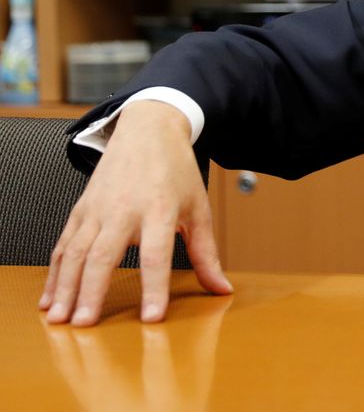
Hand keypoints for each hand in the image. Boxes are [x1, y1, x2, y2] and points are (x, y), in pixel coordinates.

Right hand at [39, 100, 232, 325]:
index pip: (156, 254)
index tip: (151, 318)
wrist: (148, 131)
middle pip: (103, 255)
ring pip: (75, 252)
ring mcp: (98, 209)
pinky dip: (53, 273)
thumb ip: (206, 253)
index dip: (154, 287)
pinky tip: (49, 298)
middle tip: (86, 325)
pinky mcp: (81, 209)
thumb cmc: (177, 172)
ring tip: (59, 319)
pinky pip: (62, 245)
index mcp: (160, 208)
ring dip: (65, 287)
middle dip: (92, 292)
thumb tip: (222, 289)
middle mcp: (124, 208)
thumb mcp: (198, 208)